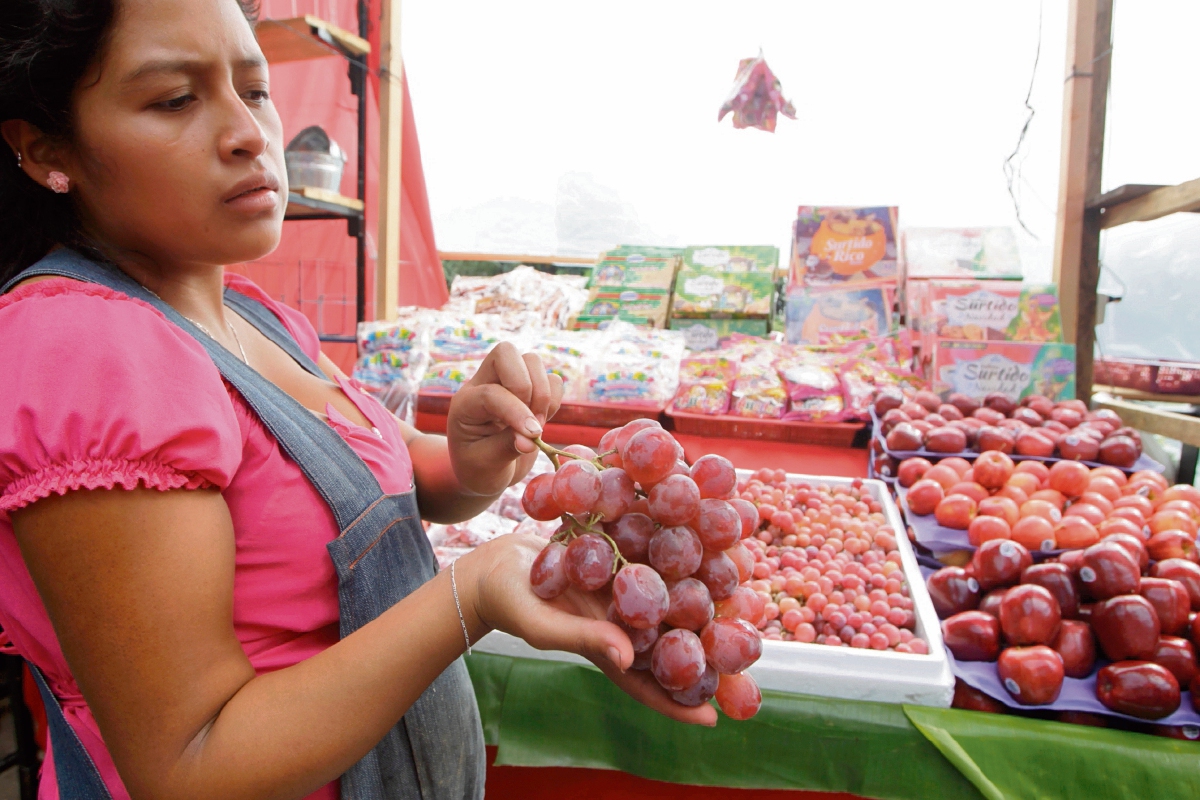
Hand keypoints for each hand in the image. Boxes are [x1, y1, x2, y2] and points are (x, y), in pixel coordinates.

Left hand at [446, 343, 562, 496]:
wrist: (485, 473)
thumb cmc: (479, 470)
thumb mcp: (485, 466)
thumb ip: (507, 448)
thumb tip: (532, 437)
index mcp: (465, 403)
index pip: (492, 393)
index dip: (516, 412)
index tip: (533, 438)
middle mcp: (484, 385)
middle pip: (506, 352)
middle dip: (527, 384)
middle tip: (532, 420)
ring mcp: (508, 384)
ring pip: (531, 360)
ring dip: (543, 392)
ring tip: (539, 425)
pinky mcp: (531, 391)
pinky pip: (551, 378)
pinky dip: (554, 398)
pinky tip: (543, 420)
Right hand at [460, 535, 717, 726]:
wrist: (494, 562)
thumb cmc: (511, 603)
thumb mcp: (543, 626)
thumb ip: (584, 638)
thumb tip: (628, 657)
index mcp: (609, 648)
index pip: (649, 683)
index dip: (679, 700)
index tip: (713, 716)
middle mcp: (625, 620)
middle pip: (671, 640)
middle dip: (706, 648)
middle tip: (748, 655)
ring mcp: (624, 588)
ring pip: (670, 597)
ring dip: (701, 595)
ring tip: (742, 592)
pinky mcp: (619, 556)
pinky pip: (651, 557)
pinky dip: (674, 552)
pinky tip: (701, 540)